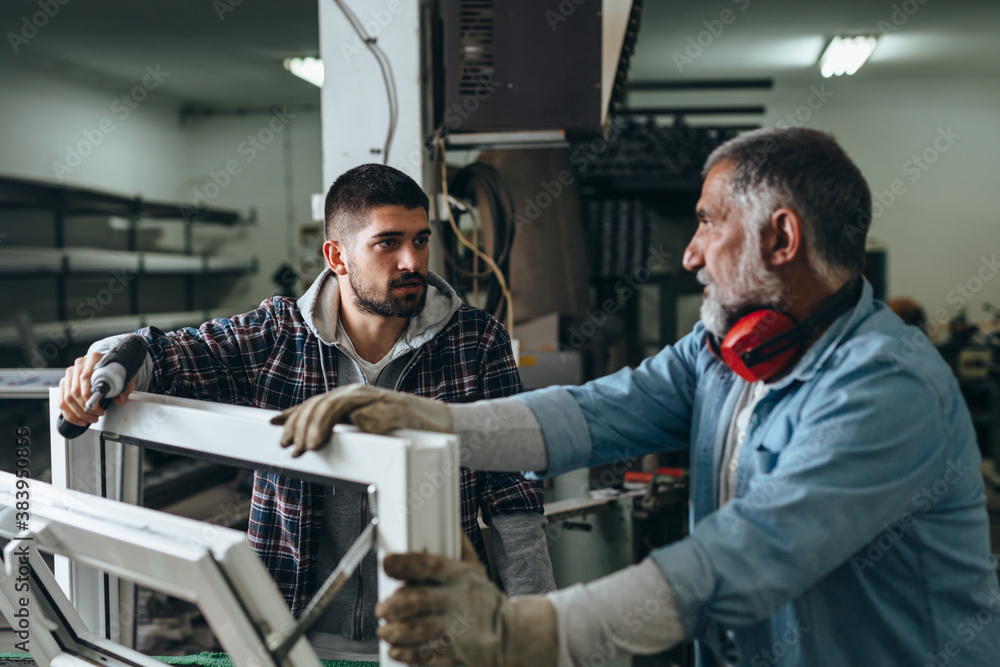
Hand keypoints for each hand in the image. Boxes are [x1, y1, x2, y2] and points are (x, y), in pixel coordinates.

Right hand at [59, 353, 135, 426]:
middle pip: (75, 391)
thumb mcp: (123, 379)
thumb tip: (119, 400)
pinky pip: (62, 402)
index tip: (97, 407)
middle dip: (86, 408)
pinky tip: (79, 420)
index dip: (89, 396)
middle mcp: (79, 365)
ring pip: (67, 398)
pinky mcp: (65, 383)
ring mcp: (70, 374)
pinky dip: (70, 414)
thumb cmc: (115, 372)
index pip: (85, 378)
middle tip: (97, 415)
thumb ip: (123, 389)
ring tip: (90, 419)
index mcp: (93, 359)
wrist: (108, 367)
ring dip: (79, 413)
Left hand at [270, 384, 453, 456]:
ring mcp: (378, 401)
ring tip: (313, 444)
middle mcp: (361, 396)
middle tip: (295, 448)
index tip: (275, 425)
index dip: (294, 414)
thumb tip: (313, 435)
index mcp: (352, 400)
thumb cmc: (404, 429)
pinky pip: (374, 413)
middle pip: (323, 403)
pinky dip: (360, 420)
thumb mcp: (366, 429)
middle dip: (302, 424)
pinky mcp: (396, 410)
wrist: (442, 425)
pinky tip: (350, 430)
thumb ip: (343, 428)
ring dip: (322, 424)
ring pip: (340, 405)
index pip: (317, 403)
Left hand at [376, 535, 557, 666]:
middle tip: (382, 609)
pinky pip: (422, 655)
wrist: (511, 635)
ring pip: (415, 630)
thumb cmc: (486, 601)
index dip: (405, 564)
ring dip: (394, 631)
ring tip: (386, 630)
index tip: (388, 564)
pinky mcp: (453, 655)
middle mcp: (456, 602)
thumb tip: (451, 525)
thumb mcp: (476, 569)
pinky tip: (397, 649)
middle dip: (392, 605)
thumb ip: (459, 548)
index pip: (429, 565)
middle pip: (417, 600)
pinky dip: (405, 653)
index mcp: (459, 577)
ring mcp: (455, 630)